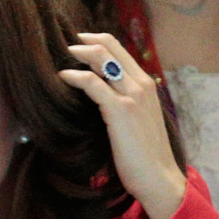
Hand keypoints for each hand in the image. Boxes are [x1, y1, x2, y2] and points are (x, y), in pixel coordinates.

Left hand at [59, 33, 185, 218]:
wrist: (158, 178)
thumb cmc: (144, 154)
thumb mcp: (136, 119)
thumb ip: (123, 102)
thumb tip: (100, 93)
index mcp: (147, 84)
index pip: (120, 49)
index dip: (97, 40)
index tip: (77, 43)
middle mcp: (142, 84)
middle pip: (110, 46)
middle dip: (84, 41)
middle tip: (64, 45)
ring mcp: (133, 95)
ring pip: (102, 59)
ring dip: (78, 54)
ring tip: (60, 57)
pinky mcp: (120, 110)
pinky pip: (93, 83)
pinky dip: (75, 76)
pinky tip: (62, 77)